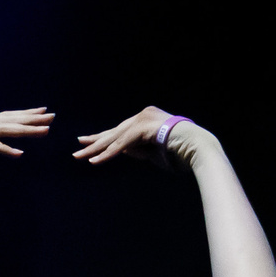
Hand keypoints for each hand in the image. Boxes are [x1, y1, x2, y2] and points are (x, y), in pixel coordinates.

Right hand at [0, 107, 54, 182]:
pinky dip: (3, 149)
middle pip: (8, 119)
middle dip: (31, 118)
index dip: (24, 116)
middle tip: (52, 116)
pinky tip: (18, 153)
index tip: (42, 114)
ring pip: (2, 129)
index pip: (4, 118)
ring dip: (24, 130)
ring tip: (44, 131)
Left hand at [74, 106, 206, 170]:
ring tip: (79, 157)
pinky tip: (95, 161)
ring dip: (97, 149)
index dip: (104, 138)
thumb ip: (136, 149)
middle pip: (114, 131)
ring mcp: (143, 119)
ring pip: (115, 138)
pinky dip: (108, 154)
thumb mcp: (152, 151)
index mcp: (146, 119)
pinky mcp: (143, 128)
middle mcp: (143, 115)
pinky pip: (121, 144)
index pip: (120, 130)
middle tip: (78, 146)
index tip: (88, 142)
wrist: (197, 148)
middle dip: (95, 141)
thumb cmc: (179, 153)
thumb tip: (121, 151)